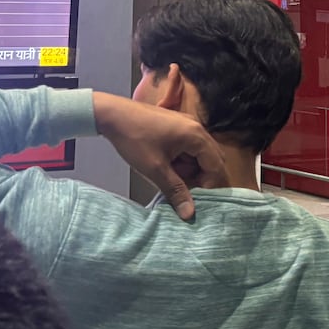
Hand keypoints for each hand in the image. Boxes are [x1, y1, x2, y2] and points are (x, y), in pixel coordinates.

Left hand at [92, 93, 228, 220]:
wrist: (112, 114)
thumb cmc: (134, 139)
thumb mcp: (155, 169)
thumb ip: (175, 191)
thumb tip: (190, 214)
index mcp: (196, 135)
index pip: (216, 166)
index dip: (209, 185)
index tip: (194, 198)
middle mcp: (197, 127)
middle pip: (211, 158)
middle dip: (200, 177)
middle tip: (183, 189)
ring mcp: (187, 124)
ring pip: (199, 153)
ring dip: (189, 168)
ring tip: (169, 176)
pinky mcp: (177, 124)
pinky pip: (189, 146)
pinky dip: (182, 159)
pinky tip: (166, 165)